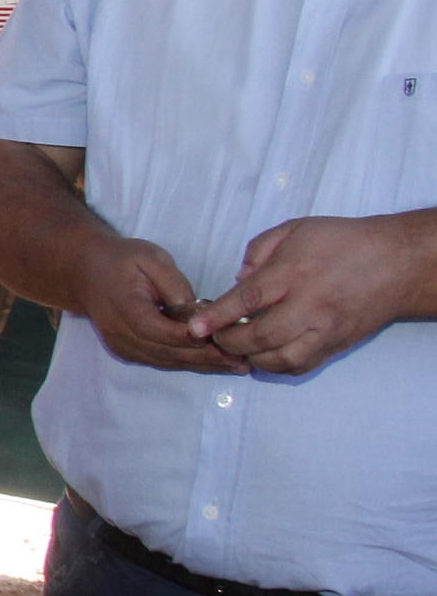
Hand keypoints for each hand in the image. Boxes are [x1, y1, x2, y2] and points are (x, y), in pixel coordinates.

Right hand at [78, 236, 245, 373]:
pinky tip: (215, 363)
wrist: (89, 274)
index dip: (183, 336)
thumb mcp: (152, 259)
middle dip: (204, 357)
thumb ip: (175, 284)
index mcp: (122, 304)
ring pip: (166, 361)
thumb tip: (199, 312)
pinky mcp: (129, 353)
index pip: (152, 327)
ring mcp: (122, 346)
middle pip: (164, 351)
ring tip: (236, 366)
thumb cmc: (124, 261)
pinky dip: (190, 363)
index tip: (216, 337)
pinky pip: (162, 362)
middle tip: (240, 360)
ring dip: (202, 365)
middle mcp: (118, 332)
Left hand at [181, 214, 431, 374]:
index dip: (218, 316)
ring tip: (238, 347)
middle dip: (229, 341)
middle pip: (261, 336)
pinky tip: (264, 355)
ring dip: (252, 358)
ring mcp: (326, 329)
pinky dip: (277, 366)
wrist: (398, 262)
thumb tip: (239, 278)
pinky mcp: (338, 344)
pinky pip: (302, 365)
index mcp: (295, 273)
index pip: (248, 299)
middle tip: (214, 336)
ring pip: (281, 359)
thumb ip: (259, 250)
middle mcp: (311, 306)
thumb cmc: (344, 241)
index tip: (195, 327)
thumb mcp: (297, 229)